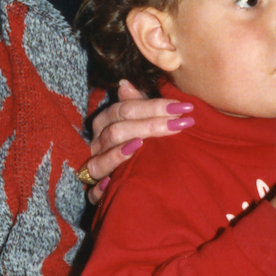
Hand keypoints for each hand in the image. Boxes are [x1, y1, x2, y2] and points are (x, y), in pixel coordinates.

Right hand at [84, 79, 193, 203]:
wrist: (135, 176)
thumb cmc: (140, 138)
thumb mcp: (140, 118)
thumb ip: (135, 103)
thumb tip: (124, 83)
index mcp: (105, 121)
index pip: (124, 109)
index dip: (154, 106)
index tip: (182, 107)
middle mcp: (96, 143)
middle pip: (116, 132)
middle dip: (149, 126)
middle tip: (180, 124)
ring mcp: (94, 167)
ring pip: (100, 161)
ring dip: (119, 154)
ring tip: (142, 145)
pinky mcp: (94, 192)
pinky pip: (92, 193)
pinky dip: (100, 189)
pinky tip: (112, 183)